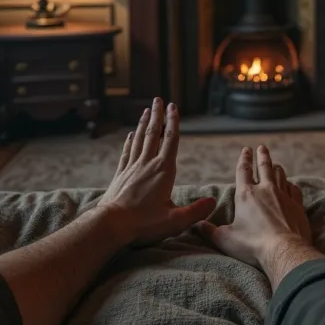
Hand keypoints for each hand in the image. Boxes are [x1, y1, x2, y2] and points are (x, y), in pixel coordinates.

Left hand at [98, 98, 215, 246]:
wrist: (110, 225)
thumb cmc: (143, 223)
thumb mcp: (175, 221)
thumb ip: (196, 211)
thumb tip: (213, 202)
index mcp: (163, 171)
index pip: (171, 140)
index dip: (173, 122)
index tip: (173, 106)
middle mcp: (147, 164)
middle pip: (154, 134)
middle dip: (157, 115)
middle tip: (158, 99)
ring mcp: (132, 168)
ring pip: (139, 140)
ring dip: (144, 124)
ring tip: (146, 110)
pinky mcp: (121, 175)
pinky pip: (127, 152)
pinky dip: (130, 141)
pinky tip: (131, 135)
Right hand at [196, 145, 312, 272]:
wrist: (284, 251)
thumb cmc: (253, 245)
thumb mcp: (225, 239)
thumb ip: (210, 231)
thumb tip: (197, 225)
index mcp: (246, 195)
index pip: (243, 170)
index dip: (243, 158)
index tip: (246, 149)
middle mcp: (266, 190)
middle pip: (265, 167)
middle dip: (262, 156)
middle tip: (262, 147)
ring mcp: (284, 197)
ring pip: (281, 175)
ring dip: (277, 168)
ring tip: (276, 164)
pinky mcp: (297, 206)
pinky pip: (294, 189)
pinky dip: (291, 185)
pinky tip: (291, 185)